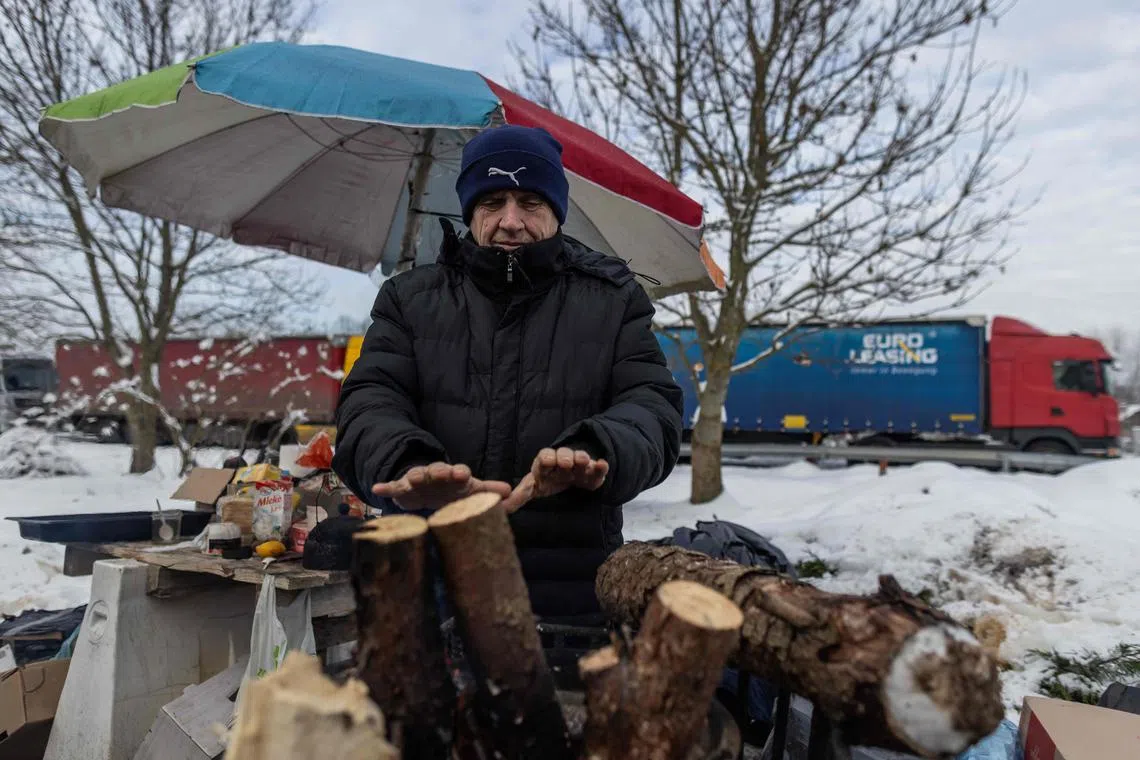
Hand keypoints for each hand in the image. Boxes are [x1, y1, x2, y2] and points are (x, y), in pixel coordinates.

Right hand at [372, 462, 510, 511]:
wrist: (425, 487)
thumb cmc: (451, 489)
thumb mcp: (471, 490)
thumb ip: (490, 491)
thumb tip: (513, 494)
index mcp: (454, 476)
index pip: (459, 472)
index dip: (461, 473)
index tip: (464, 474)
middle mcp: (436, 475)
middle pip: (438, 470)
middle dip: (441, 471)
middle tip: (444, 472)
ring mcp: (418, 480)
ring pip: (416, 476)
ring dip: (415, 476)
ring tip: (413, 478)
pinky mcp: (402, 488)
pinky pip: (393, 487)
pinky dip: (386, 487)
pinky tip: (377, 487)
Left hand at [501, 448, 608, 513]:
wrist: (570, 475)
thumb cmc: (548, 480)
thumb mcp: (533, 486)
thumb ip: (520, 495)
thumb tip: (502, 506)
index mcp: (546, 464)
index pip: (544, 457)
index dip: (546, 458)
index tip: (548, 461)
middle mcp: (562, 461)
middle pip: (563, 454)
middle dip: (565, 457)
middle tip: (566, 464)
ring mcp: (579, 465)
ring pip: (580, 457)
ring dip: (582, 458)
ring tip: (584, 463)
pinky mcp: (593, 472)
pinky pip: (597, 466)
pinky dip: (600, 466)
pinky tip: (602, 465)